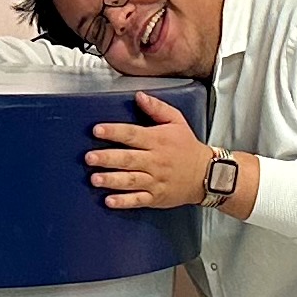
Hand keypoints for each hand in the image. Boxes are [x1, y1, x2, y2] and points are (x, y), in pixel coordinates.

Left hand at [86, 93, 213, 209]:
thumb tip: (139, 96)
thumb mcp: (177, 121)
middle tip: (89, 157)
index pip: (133, 134)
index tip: (97, 130)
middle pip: (128, 159)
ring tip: (94, 179)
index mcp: (157, 140)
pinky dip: (124, 201)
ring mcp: (155, 180)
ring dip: (112, 180)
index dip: (114, 132)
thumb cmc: (187, 147)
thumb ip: (157, 108)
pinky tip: (109, 201)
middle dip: (107, 158)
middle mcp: (155, 161)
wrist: (207, 174)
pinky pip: (139, 200)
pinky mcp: (156, 197)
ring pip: (131, 180)